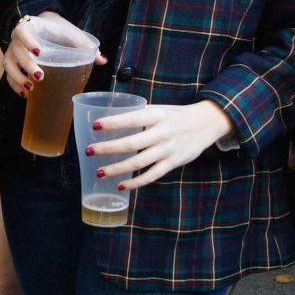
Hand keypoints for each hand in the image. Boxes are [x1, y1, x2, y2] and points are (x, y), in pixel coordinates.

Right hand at [3, 13, 104, 96]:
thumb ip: (85, 45)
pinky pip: (8, 74)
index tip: (40, 51)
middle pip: (16, 51)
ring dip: (17, 77)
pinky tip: (25, 94)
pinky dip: (14, 85)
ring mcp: (12, 51)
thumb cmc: (58, 29)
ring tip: (31, 88)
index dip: (28, 41)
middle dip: (26, 65)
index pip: (22, 30)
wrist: (45, 24)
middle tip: (40, 76)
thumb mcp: (72, 33)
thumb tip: (102, 61)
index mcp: (31, 26)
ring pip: (9, 64)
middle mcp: (17, 39)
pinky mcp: (13, 62)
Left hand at [84, 100, 233, 191]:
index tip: (95, 126)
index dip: (113, 123)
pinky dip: (136, 182)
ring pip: (139, 162)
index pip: (131, 119)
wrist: (206, 124)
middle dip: (108, 148)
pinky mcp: (173, 163)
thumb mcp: (159, 109)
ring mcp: (167, 150)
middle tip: (89, 151)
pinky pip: (152, 175)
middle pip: (131, 143)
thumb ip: (139, 115)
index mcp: (156, 115)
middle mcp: (162, 132)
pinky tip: (121, 185)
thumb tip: (112, 120)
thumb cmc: (176, 115)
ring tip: (99, 172)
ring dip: (117, 168)